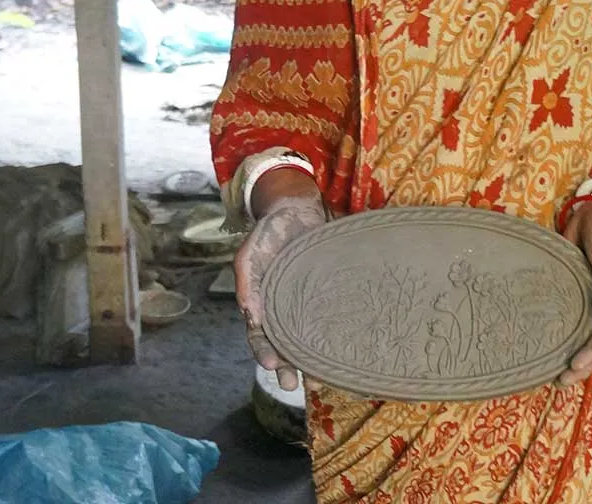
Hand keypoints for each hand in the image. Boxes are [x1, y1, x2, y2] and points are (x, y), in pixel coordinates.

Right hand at [235, 194, 325, 390]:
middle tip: (295, 384)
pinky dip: (335, 335)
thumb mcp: (249, 254)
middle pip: (285, 344)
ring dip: (312, 358)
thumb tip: (250, 316)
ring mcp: (307, 301)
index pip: (260, 336)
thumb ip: (247, 283)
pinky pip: (331, 316)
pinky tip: (344, 348)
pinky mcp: (328, 292)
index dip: (264, 352)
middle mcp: (284, 308)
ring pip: (308, 336)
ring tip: (321, 378)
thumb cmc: (268, 231)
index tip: (272, 365)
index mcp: (262, 303)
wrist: (297, 208)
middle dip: (289, 367)